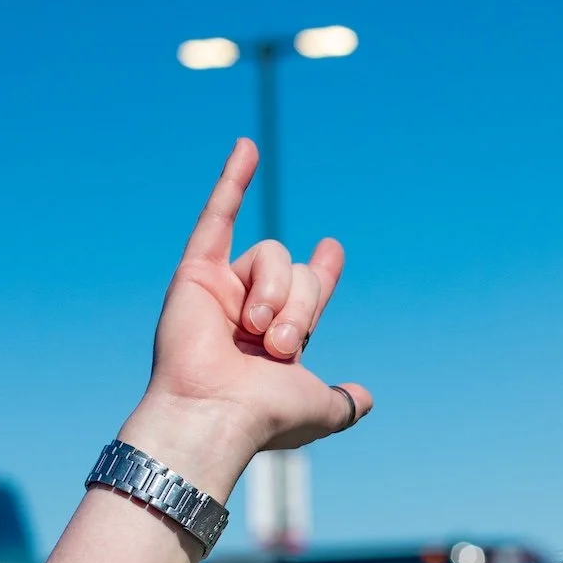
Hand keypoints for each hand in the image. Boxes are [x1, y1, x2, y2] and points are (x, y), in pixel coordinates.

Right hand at [121, 140, 373, 493]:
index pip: (307, 289)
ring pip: (273, 255)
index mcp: (279, 333)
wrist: (218, 412)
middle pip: (298, 272)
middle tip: (281, 346)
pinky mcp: (196, 273)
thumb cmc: (265, 416)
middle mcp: (251, 307)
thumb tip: (366, 399)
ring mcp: (223, 287)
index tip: (332, 249)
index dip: (322, 272)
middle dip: (302, 307)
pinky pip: (217, 216)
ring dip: (276, 295)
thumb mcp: (321, 410)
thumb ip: (345, 402)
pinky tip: (249, 146)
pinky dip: (232, 179)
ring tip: (257, 333)